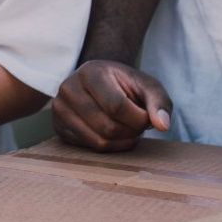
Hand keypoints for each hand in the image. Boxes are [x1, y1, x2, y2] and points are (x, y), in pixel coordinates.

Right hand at [51, 60, 171, 151]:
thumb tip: (163, 126)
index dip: (138, 119)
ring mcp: (59, 109)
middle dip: (131, 132)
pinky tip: (115, 134)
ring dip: (122, 142)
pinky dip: (110, 147)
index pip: (116, 106)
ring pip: (99, 142)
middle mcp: (69, 88)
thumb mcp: (147, 85)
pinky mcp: (59, 128)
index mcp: (90, 72)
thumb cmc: (126, 84)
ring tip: (128, 129)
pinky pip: (90, 149)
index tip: (146, 117)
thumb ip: (159, 102)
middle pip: (108, 127)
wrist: (100, 82)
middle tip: (138, 124)